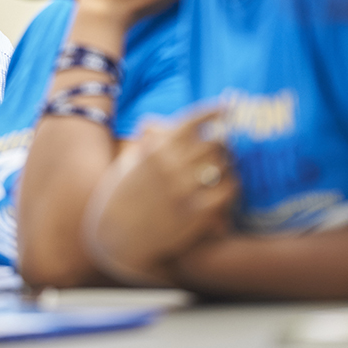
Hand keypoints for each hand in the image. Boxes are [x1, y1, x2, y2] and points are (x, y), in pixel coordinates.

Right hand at [83, 108, 237, 284]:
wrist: (116, 240)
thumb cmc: (120, 197)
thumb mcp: (128, 163)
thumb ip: (147, 141)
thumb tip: (159, 123)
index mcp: (155, 148)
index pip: (194, 120)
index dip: (215, 111)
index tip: (226, 107)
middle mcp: (171, 165)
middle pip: (217, 142)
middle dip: (223, 143)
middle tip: (225, 147)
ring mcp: (185, 189)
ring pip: (225, 166)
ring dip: (227, 166)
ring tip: (222, 171)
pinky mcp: (196, 214)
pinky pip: (228, 191)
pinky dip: (230, 188)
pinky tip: (224, 191)